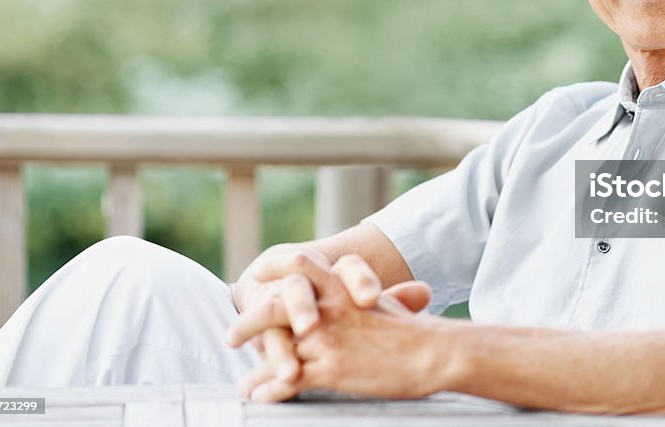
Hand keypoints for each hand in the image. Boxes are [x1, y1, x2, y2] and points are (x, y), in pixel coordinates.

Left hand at [235, 256, 437, 401]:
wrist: (434, 352)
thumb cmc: (417, 332)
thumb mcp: (387, 305)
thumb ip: (364, 301)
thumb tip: (361, 304)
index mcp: (343, 289)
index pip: (302, 266)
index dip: (276, 269)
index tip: (258, 278)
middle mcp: (330, 309)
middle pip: (275, 305)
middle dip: (248, 321)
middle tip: (230, 337)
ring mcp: (327, 338)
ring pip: (276, 349)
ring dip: (255, 369)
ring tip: (242, 385)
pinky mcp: (331, 368)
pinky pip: (287, 379)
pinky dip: (270, 390)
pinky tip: (262, 398)